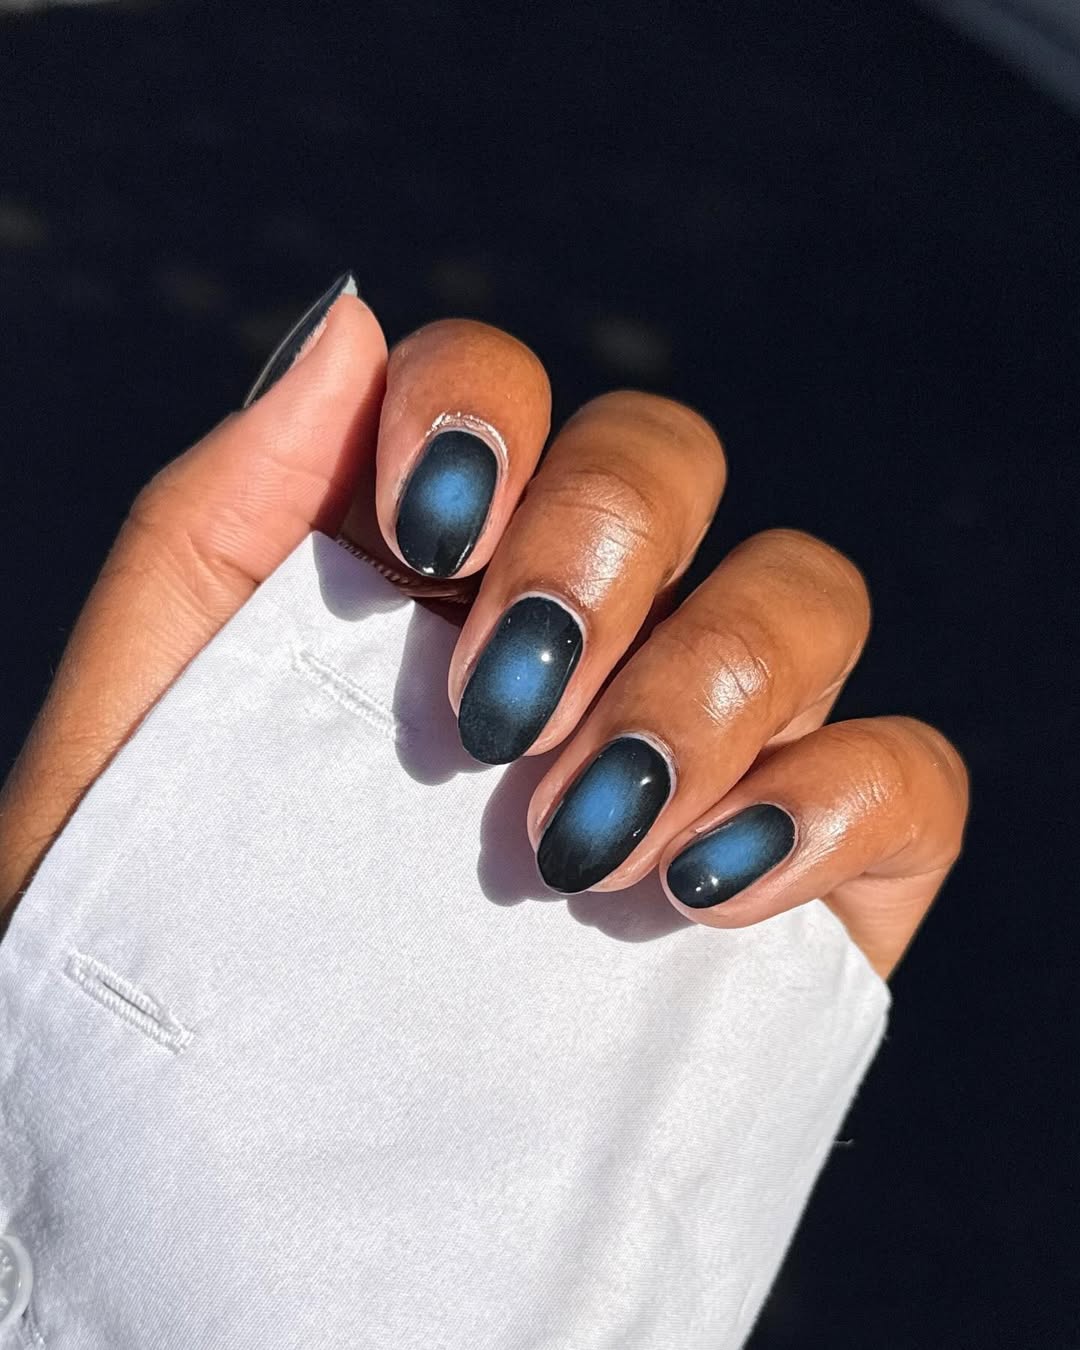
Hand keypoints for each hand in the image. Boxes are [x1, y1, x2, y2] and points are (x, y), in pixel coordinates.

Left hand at [0, 275, 967, 975]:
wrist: (257, 1212)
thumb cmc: (174, 973)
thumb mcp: (131, 745)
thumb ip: (212, 528)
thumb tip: (348, 323)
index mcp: (422, 581)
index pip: (503, 390)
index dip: (487, 406)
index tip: (427, 525)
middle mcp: (584, 637)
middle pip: (670, 458)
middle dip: (603, 548)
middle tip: (501, 711)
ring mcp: (710, 752)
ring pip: (805, 591)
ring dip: (711, 683)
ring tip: (582, 839)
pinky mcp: (816, 876)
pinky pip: (909, 768)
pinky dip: (839, 796)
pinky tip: (706, 886)